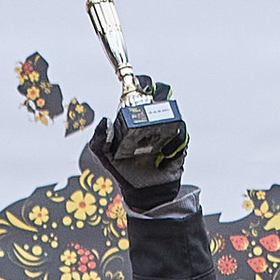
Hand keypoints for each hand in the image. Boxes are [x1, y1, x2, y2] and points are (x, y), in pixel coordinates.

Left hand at [88, 89, 186, 209]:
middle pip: (162, 94)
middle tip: (150, 101)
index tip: (137, 88)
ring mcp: (168, 131)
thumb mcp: (106, 157)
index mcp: (137, 118)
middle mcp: (154, 120)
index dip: (142, 85)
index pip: (143, 92)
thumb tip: (104, 122)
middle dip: (158, 92)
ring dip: (167, 114)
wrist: (143, 194)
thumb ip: (98, 141)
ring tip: (157, 125)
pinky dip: (174, 139)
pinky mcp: (179, 144)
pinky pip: (180, 135)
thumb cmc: (126, 172)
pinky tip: (163, 151)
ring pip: (173, 112)